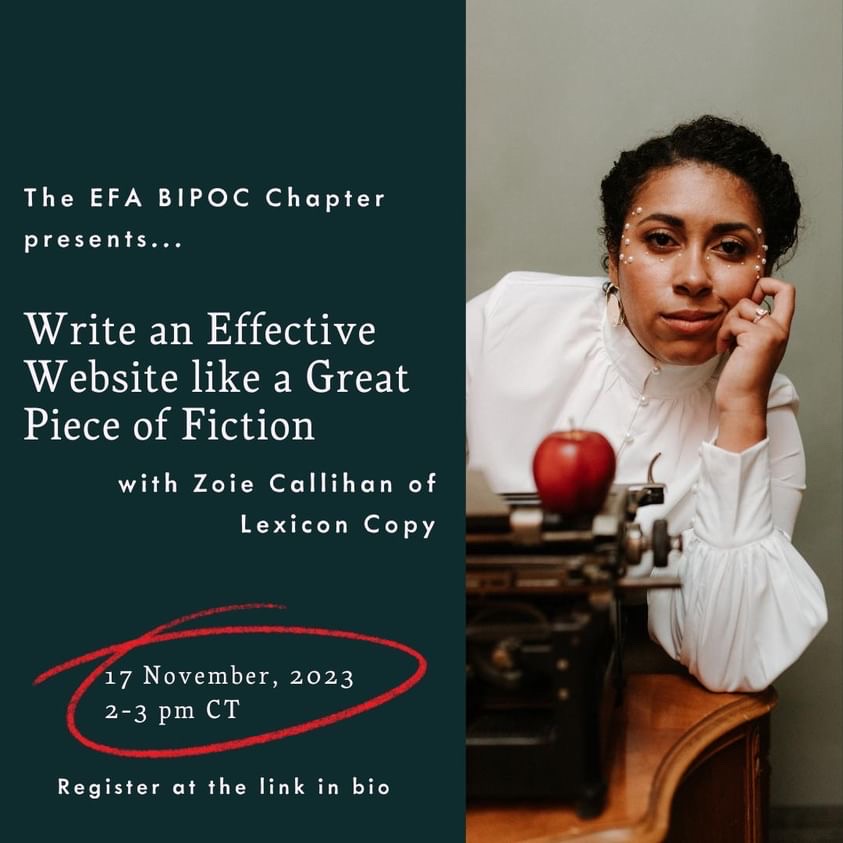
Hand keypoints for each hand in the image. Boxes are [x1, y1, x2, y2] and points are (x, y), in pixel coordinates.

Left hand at [714, 277, 793, 450]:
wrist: (741, 402)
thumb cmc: (740, 378)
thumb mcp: (747, 346)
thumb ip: (749, 326)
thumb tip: (740, 303)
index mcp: (780, 330)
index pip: (787, 292)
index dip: (769, 284)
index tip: (752, 297)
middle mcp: (780, 329)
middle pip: (768, 289)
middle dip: (741, 304)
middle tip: (731, 329)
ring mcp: (772, 332)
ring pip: (742, 306)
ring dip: (726, 324)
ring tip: (726, 344)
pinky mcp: (758, 338)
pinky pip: (733, 322)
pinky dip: (723, 334)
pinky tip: (723, 349)